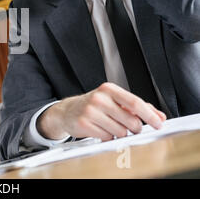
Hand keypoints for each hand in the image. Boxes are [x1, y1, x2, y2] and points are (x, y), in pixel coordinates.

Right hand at [37, 82, 166, 140]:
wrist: (67, 111)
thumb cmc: (94, 106)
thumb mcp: (114, 100)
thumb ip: (137, 107)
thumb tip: (159, 116)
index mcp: (109, 89)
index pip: (135, 102)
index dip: (149, 115)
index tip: (158, 123)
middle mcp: (99, 98)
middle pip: (130, 120)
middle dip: (135, 128)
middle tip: (130, 127)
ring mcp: (90, 111)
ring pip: (120, 131)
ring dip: (120, 133)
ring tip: (111, 126)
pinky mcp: (84, 124)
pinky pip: (107, 137)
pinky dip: (108, 137)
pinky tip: (101, 130)